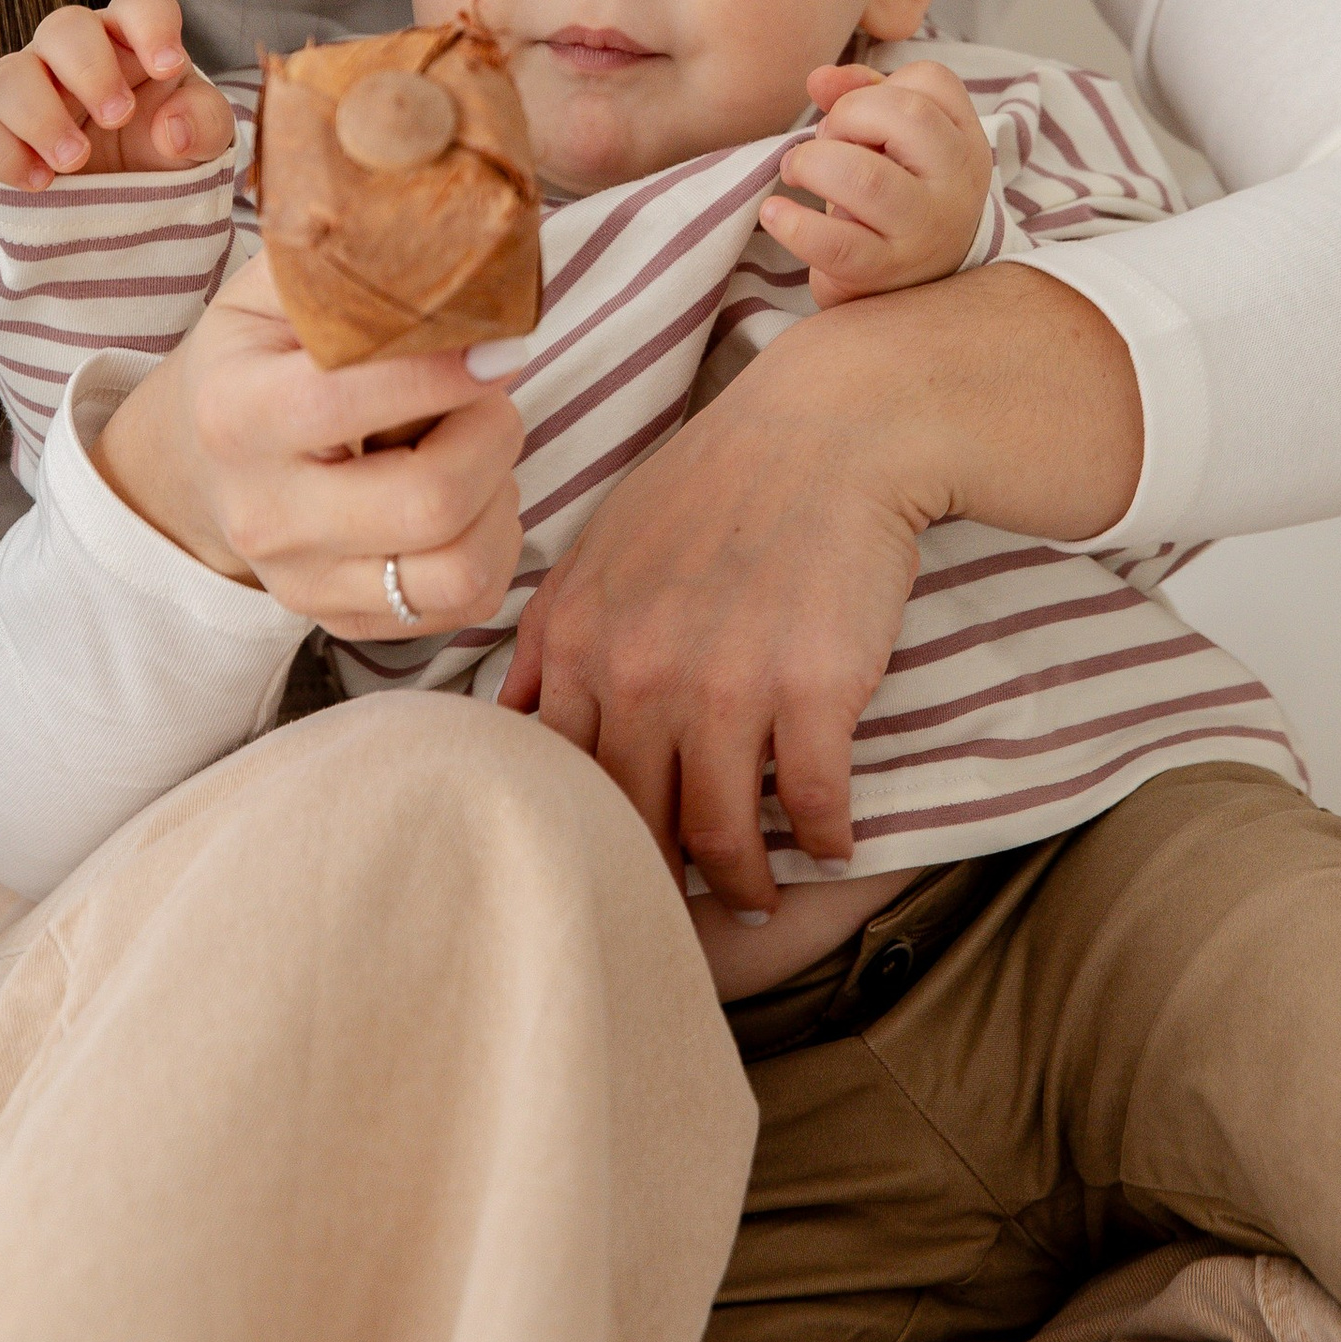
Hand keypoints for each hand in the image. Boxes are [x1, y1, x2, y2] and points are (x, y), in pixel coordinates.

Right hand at [0, 0, 233, 186]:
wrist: (127, 202)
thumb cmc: (165, 147)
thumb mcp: (202, 138)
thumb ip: (203, 123)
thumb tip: (171, 129)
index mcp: (130, 40)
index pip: (138, 6)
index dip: (151, 27)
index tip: (169, 66)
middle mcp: (73, 54)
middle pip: (64, 27)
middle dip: (90, 70)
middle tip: (118, 116)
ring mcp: (28, 91)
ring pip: (8, 75)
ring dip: (39, 115)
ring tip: (75, 160)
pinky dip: (7, 157)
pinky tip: (42, 183)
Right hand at [95, 253, 529, 630]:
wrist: (199, 462)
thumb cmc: (258, 356)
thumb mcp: (274, 289)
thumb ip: (348, 261)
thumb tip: (456, 238)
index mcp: (237, 413)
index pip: (354, 397)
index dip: (449, 368)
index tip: (502, 342)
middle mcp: (266, 513)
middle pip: (430, 499)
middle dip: (493, 433)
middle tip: (492, 390)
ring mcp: (303, 581)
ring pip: (460, 570)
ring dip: (500, 498)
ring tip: (480, 446)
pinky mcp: (342, 619)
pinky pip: (466, 603)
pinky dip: (495, 544)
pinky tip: (472, 496)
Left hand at [500, 296, 931, 909]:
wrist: (831, 428)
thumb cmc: (717, 483)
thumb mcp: (605, 545)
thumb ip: (551, 636)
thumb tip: (506, 718)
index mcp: (579, 640)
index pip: (560, 779)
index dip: (584, 838)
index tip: (610, 867)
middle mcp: (640, 672)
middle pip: (632, 823)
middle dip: (655, 883)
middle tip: (679, 913)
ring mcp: (727, 686)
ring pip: (719, 835)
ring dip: (743, 883)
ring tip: (758, 897)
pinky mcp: (813, 690)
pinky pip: (814, 806)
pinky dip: (826, 839)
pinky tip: (835, 845)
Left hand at [760, 58, 992, 304]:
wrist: (912, 291)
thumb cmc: (896, 201)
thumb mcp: (892, 146)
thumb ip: (859, 97)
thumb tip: (819, 78)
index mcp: (964, 142)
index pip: (932, 80)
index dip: (877, 84)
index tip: (854, 115)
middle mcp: (956, 184)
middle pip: (908, 114)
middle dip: (847, 115)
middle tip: (824, 142)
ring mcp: (923, 230)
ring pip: (868, 178)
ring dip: (815, 162)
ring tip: (795, 171)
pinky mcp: (884, 271)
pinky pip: (837, 243)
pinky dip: (795, 225)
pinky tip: (775, 213)